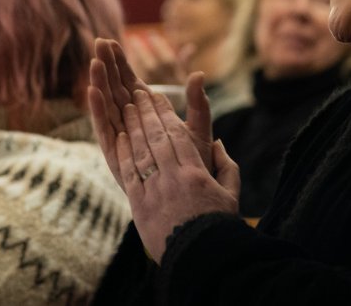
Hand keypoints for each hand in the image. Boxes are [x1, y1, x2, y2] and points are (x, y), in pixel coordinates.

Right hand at [89, 39, 214, 178]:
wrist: (191, 200)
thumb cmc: (196, 167)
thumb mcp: (199, 130)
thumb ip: (198, 104)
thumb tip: (198, 73)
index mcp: (149, 116)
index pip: (130, 83)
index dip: (120, 63)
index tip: (110, 41)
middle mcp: (132, 125)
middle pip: (115, 90)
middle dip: (106, 67)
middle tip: (98, 42)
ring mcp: (123, 140)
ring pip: (108, 107)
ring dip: (100, 84)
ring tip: (94, 62)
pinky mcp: (116, 156)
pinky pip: (105, 130)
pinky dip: (98, 112)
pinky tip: (93, 92)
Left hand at [95, 87, 238, 260]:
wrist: (200, 258)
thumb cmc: (218, 227)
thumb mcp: (231, 195)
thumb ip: (226, 166)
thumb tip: (218, 143)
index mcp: (197, 174)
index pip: (178, 136)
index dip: (166, 114)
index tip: (158, 97)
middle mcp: (174, 178)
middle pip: (157, 138)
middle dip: (147, 113)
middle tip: (138, 93)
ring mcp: (155, 191)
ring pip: (141, 151)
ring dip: (133, 126)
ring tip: (127, 107)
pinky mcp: (140, 206)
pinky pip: (130, 173)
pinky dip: (124, 153)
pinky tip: (120, 137)